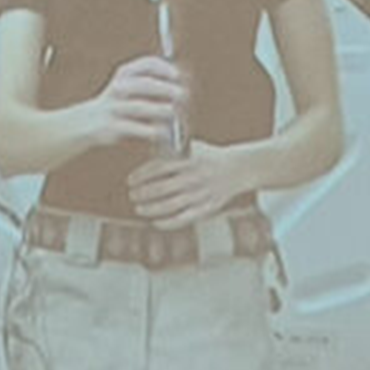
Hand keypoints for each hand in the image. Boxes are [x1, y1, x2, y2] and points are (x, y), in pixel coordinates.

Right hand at [102, 53, 192, 147]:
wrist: (87, 122)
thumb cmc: (118, 103)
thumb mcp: (130, 86)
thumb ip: (153, 81)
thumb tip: (184, 81)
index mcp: (124, 74)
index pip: (145, 64)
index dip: (163, 68)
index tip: (177, 76)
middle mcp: (117, 88)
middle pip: (143, 84)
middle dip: (165, 89)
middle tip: (183, 95)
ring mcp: (113, 108)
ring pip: (139, 106)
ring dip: (160, 110)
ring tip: (173, 113)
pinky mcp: (111, 127)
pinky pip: (134, 128)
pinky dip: (151, 131)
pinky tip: (163, 133)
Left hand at [133, 145, 248, 225]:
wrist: (239, 168)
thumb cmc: (208, 157)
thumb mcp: (191, 147)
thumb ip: (171, 149)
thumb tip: (146, 148)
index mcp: (189, 159)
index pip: (158, 167)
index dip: (141, 175)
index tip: (130, 180)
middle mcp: (195, 176)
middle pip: (161, 188)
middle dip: (142, 193)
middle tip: (132, 195)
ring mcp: (201, 193)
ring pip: (170, 205)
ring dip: (150, 209)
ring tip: (139, 209)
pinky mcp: (208, 207)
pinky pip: (184, 218)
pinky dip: (167, 222)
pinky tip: (155, 222)